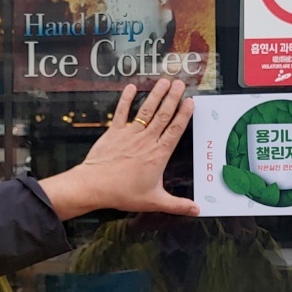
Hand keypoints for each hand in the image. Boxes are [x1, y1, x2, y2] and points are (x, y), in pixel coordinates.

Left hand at [38, 79, 197, 219]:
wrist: (95, 186)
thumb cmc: (123, 193)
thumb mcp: (154, 201)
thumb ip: (177, 205)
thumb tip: (196, 210)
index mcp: (158, 154)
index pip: (175, 130)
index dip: (184, 114)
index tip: (190, 101)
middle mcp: (146, 140)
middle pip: (164, 115)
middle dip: (173, 97)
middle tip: (180, 83)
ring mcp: (130, 134)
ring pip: (146, 110)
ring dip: (156, 94)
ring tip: (164, 81)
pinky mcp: (114, 132)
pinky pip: (122, 112)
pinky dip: (126, 99)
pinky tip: (131, 87)